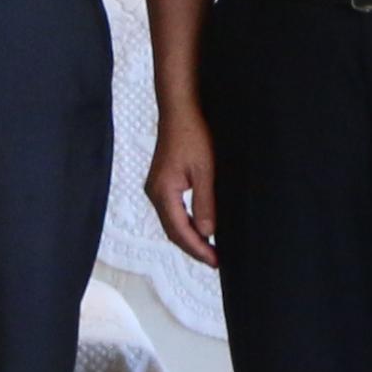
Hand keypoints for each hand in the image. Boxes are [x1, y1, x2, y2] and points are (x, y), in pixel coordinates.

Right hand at [146, 100, 220, 268]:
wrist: (181, 110)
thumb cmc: (193, 134)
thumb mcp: (205, 171)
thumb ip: (205, 203)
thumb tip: (207, 232)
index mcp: (163, 192)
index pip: (180, 231)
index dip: (198, 249)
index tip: (216, 261)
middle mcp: (155, 192)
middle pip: (173, 231)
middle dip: (194, 247)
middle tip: (216, 260)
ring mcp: (157, 188)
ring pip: (172, 222)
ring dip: (190, 237)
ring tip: (210, 249)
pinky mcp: (163, 182)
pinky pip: (173, 211)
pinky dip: (186, 223)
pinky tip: (200, 227)